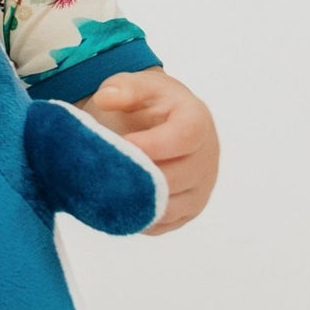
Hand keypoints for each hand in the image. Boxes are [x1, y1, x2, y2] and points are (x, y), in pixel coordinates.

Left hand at [80, 69, 218, 234]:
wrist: (155, 124)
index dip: (152, 144)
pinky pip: (162, 224)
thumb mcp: (133, 84)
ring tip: (104, 189)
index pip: (185, 137)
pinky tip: (116, 203)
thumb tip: (107, 99)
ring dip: (135, 200)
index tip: (122, 144)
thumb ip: (122, 87)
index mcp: (197, 120)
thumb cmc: (143, 103)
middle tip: (102, 174)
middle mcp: (207, 157)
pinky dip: (138, 218)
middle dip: (138, 177)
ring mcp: (201, 188)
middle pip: (175, 177)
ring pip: (168, 206)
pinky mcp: (188, 211)